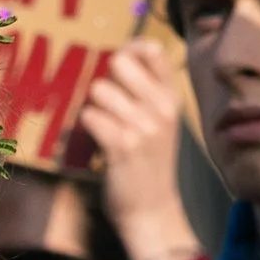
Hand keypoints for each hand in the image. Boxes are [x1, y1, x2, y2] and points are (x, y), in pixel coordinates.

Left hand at [79, 47, 200, 259]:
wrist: (151, 210)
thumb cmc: (149, 163)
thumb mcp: (160, 123)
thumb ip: (145, 91)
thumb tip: (117, 58)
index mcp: (172, 98)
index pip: (153, 51)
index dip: (129, 50)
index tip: (120, 67)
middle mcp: (162, 108)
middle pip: (119, 63)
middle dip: (106, 81)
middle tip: (109, 107)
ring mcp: (144, 126)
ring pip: (99, 90)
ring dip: (94, 108)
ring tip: (105, 129)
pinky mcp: (123, 145)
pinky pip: (90, 116)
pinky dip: (86, 129)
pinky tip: (98, 144)